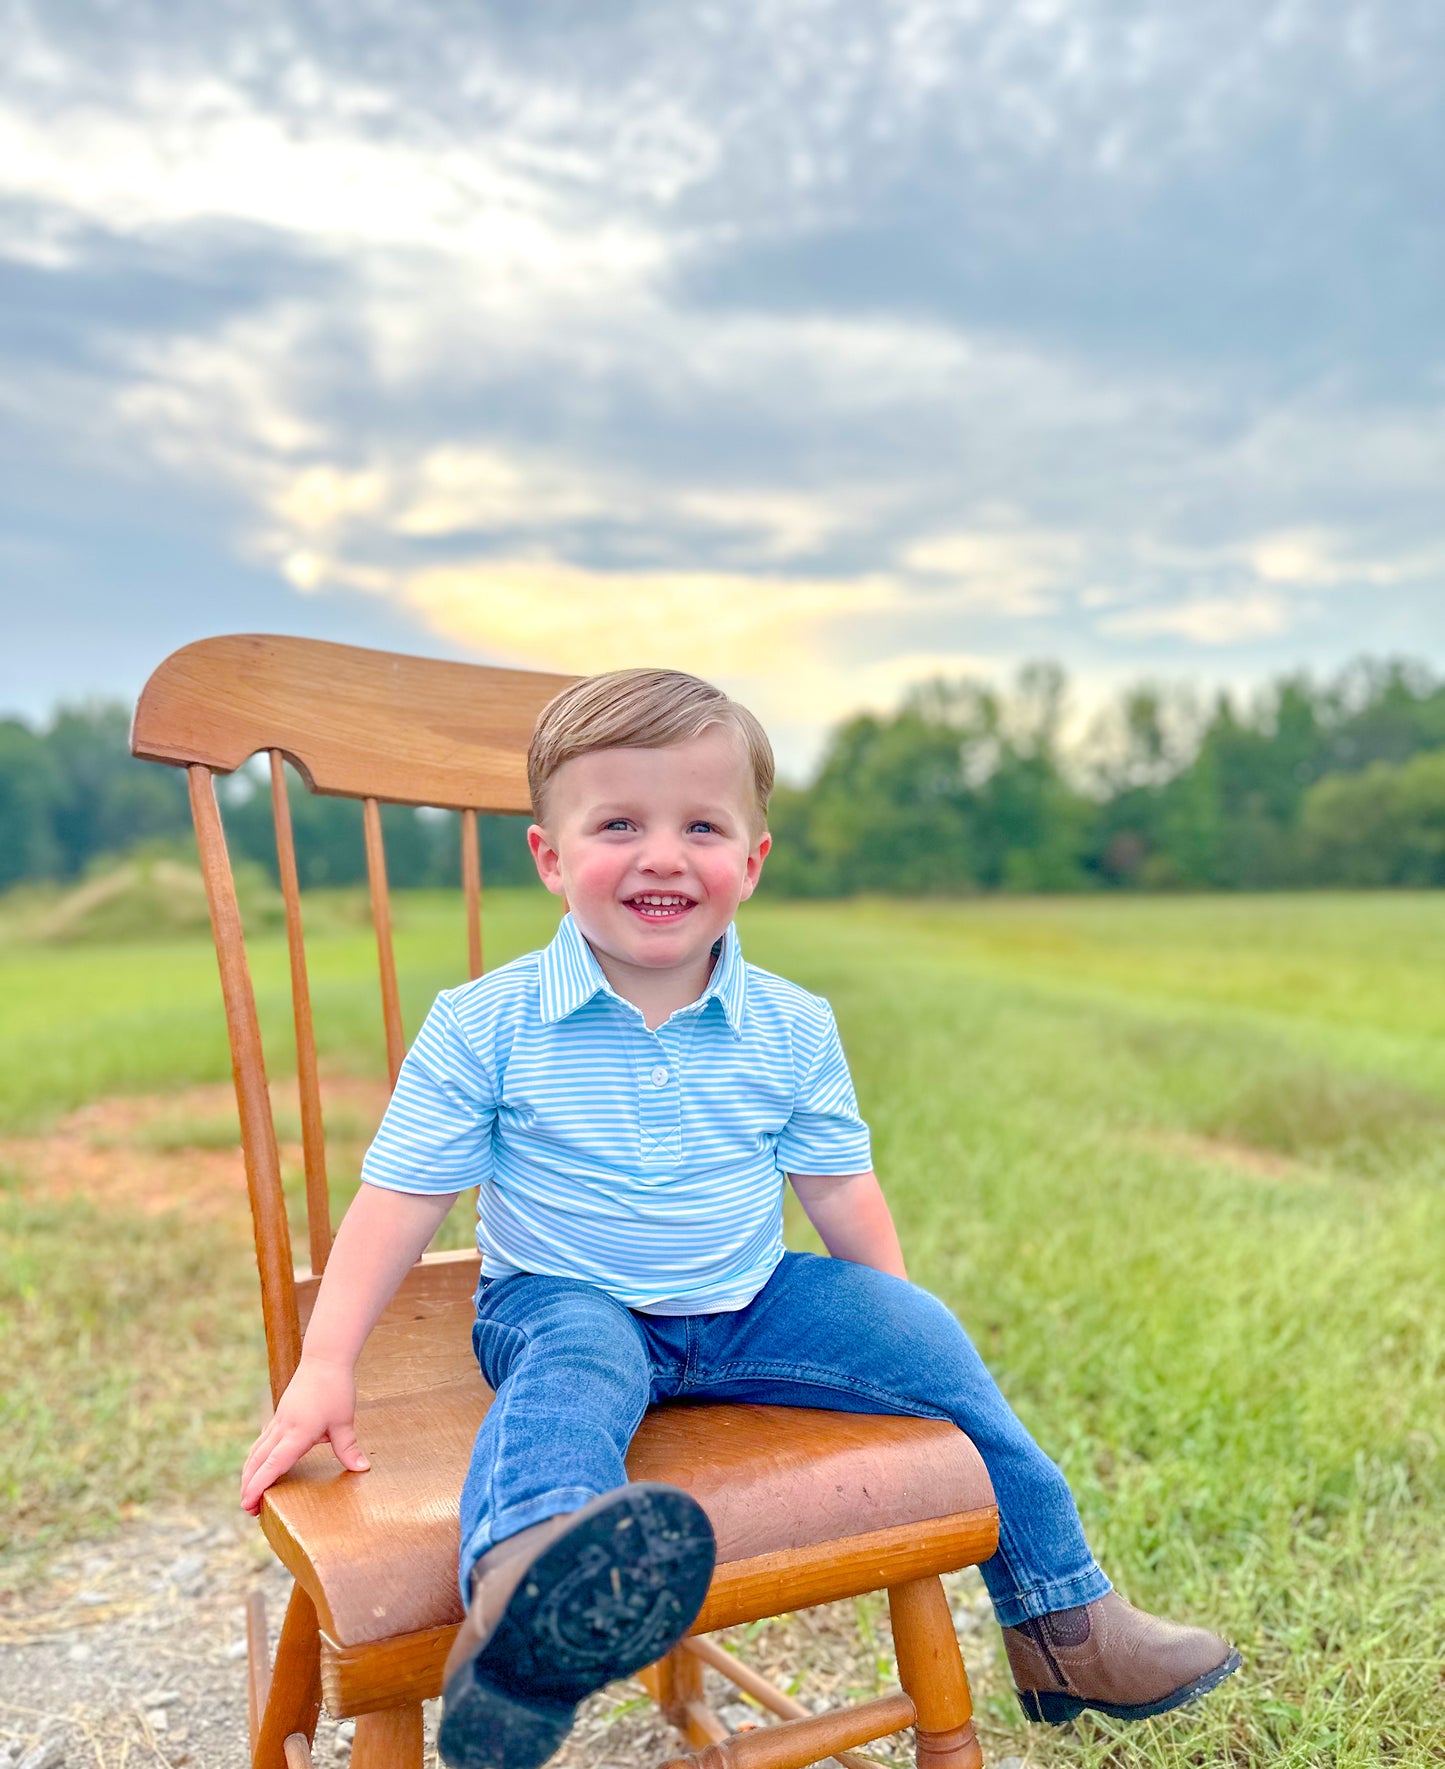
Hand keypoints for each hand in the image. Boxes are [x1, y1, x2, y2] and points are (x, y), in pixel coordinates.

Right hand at [239, 1355, 369, 1515]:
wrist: (324, 1358)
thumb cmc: (335, 1388)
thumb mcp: (344, 1421)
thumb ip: (348, 1448)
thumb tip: (362, 1469)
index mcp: (298, 1433)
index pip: (273, 1465)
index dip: (259, 1486)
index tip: (249, 1504)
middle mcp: (283, 1429)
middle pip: (258, 1462)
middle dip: (249, 1486)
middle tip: (249, 1509)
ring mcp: (279, 1421)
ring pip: (256, 1451)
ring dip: (250, 1472)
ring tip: (249, 1493)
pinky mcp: (280, 1415)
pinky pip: (262, 1440)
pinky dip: (256, 1457)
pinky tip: (258, 1464)